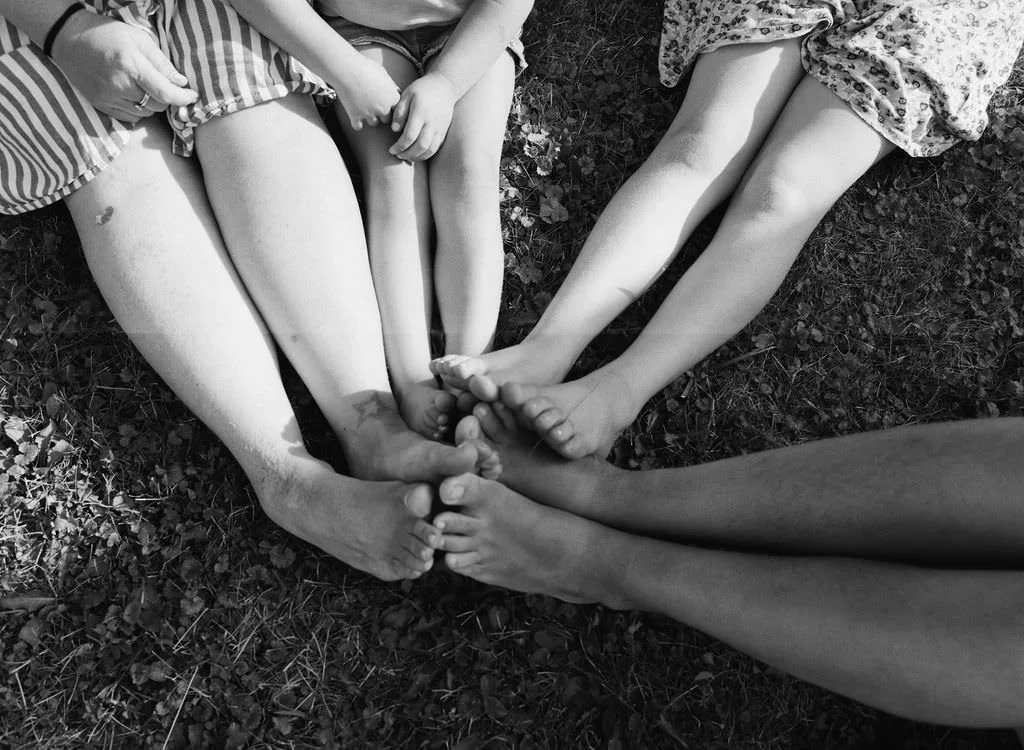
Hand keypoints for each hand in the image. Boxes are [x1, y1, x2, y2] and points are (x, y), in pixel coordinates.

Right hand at [50, 11, 197, 123]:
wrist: (69, 39)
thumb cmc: (107, 34)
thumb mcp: (138, 39)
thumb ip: (161, 62)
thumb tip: (181, 82)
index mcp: (131, 65)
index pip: (165, 93)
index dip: (183, 98)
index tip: (192, 96)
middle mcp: (119, 85)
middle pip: (157, 105)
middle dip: (166, 98)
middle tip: (164, 86)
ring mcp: (109, 98)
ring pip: (145, 113)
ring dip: (152, 104)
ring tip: (145, 87)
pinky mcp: (101, 105)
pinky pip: (130, 117)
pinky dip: (138, 110)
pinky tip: (133, 95)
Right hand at [335, 55, 400, 129]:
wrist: (346, 69)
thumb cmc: (365, 67)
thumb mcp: (383, 73)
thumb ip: (391, 85)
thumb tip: (395, 91)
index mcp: (392, 98)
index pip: (396, 109)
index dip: (390, 105)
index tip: (383, 99)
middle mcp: (383, 109)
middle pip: (386, 119)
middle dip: (381, 113)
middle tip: (373, 103)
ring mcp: (369, 114)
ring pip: (374, 123)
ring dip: (370, 117)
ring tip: (363, 107)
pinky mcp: (355, 117)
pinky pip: (358, 127)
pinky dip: (356, 122)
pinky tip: (354, 114)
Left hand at [389, 72, 456, 161]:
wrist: (445, 87)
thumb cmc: (422, 89)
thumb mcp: (407, 94)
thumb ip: (400, 112)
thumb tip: (394, 130)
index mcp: (421, 113)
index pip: (409, 136)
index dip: (399, 146)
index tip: (391, 150)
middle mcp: (432, 123)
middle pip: (420, 146)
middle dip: (407, 154)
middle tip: (397, 155)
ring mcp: (440, 128)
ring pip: (429, 150)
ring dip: (416, 157)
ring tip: (406, 157)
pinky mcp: (443, 131)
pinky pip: (435, 148)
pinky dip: (425, 154)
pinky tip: (416, 154)